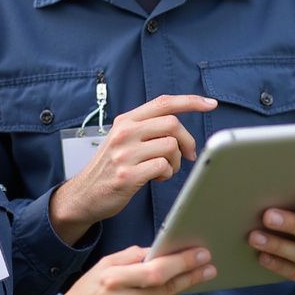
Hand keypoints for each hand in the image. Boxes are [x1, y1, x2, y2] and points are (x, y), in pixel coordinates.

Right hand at [49, 94, 216, 244]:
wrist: (85, 193)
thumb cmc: (110, 166)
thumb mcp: (123, 138)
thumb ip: (146, 128)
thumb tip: (180, 129)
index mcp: (126, 120)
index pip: (163, 102)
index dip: (190, 101)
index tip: (210, 103)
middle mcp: (124, 132)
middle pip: (172, 124)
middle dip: (186, 141)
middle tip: (187, 155)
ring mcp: (125, 153)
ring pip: (170, 146)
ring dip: (175, 161)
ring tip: (164, 169)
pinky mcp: (128, 175)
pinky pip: (163, 167)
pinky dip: (167, 174)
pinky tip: (156, 178)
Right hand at [64, 246, 215, 294]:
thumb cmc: (88, 293)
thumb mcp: (103, 266)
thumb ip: (131, 256)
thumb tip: (159, 250)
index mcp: (114, 280)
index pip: (157, 270)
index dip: (183, 262)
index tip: (201, 255)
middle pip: (169, 289)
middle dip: (192, 276)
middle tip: (208, 268)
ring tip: (160, 291)